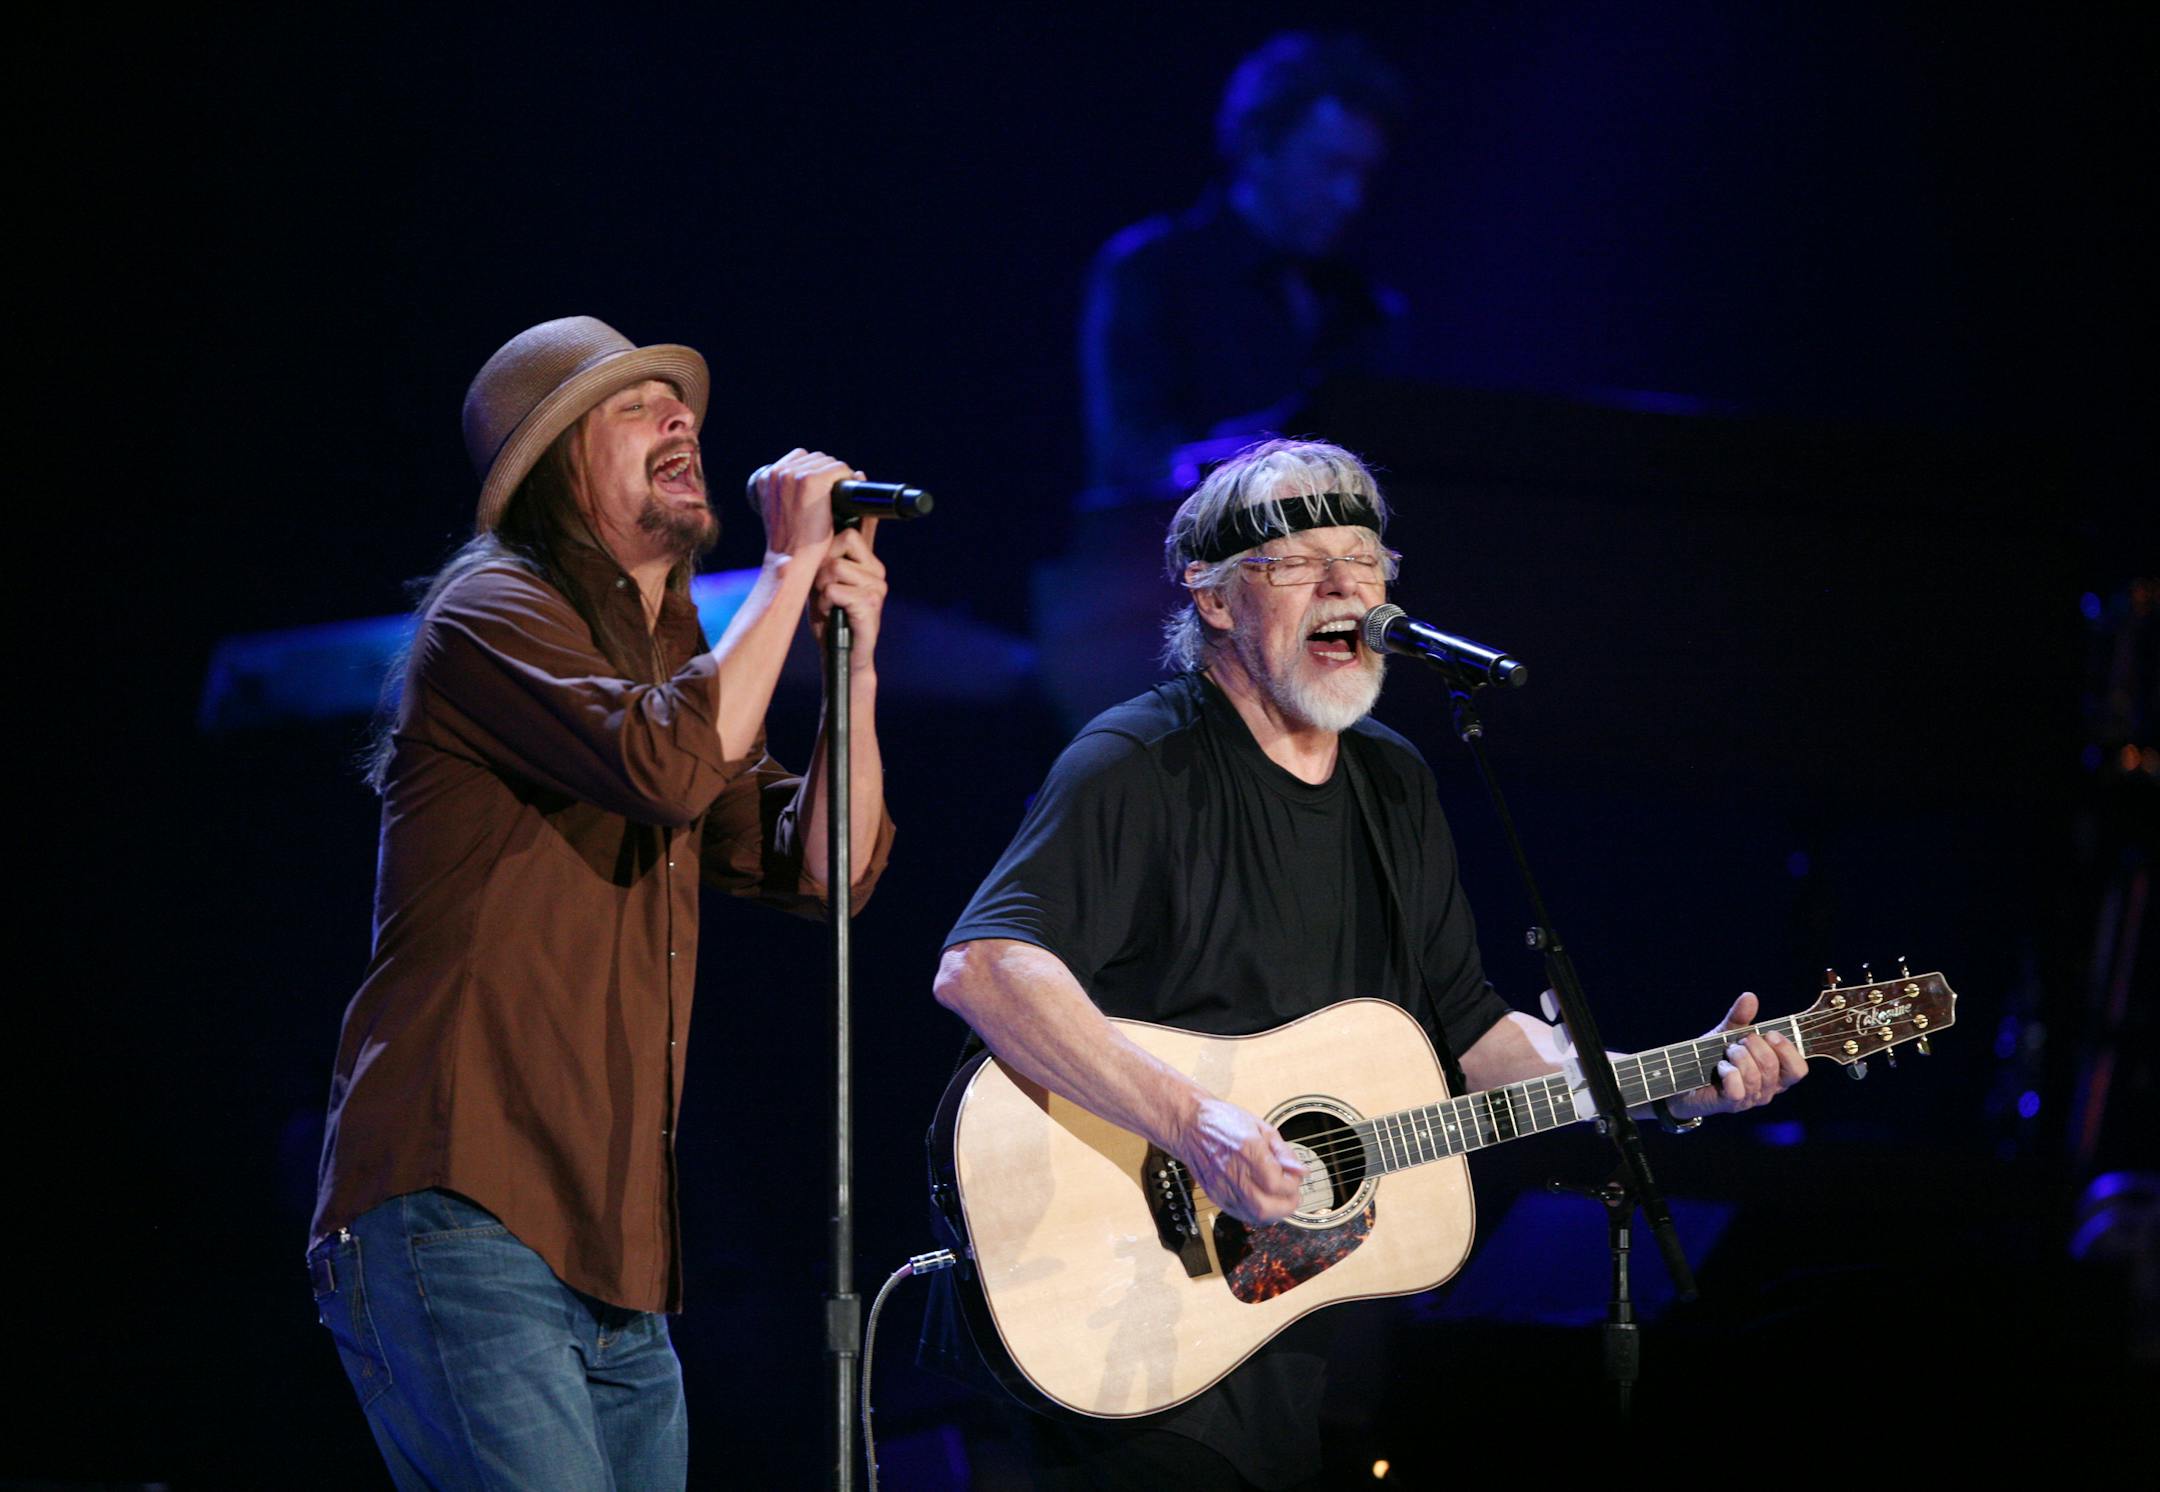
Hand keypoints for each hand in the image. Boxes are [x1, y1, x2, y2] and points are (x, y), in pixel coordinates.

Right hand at [745, 448, 849, 558]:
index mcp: (765, 477)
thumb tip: (814, 475)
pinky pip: (839, 469)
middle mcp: (777, 472)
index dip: (814, 472)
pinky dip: (847, 478)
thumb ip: (789, 492)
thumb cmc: (791, 542)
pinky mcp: (813, 480)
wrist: (792, 559)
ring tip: (842, 496)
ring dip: (837, 476)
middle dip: (827, 473)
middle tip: (836, 495)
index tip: (824, 491)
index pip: (798, 459)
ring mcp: (795, 474)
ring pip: (827, 462)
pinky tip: (848, 496)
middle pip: (814, 458)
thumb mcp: (782, 512)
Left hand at [809, 519, 886, 663]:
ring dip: (821, 590)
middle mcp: (877, 574)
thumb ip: (822, 560)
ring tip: (828, 605)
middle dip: (820, 573)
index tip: (824, 576)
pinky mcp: (870, 605)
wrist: (841, 657)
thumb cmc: (830, 620)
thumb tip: (805, 535)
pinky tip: (831, 615)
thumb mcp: (821, 584)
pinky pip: (835, 590)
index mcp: (870, 565)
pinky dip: (825, 603)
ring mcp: (877, 589)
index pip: (848, 535)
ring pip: (834, 569)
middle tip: (823, 594)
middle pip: (836, 552)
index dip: (827, 552)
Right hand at [1177, 1097, 1307, 1225]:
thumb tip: (1300, 1171)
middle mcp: (1234, 1172)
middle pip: (1265, 1207)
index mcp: (1248, 1149)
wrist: (1189, 1126)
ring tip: (1279, 1199)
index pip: (1276, 1183)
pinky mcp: (1215, 1195)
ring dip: (1274, 1212)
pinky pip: (1241, 1215)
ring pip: (1254, 1216)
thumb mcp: (1260, 1127)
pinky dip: (1257, 1214)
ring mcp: (1222, 1187)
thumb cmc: (1223, 1121)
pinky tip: (1262, 1202)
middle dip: (1287, 1205)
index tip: (1295, 1177)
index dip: (1292, 1184)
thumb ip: (1282, 1151)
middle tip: (1293, 1195)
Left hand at [1668, 992, 1807, 1120]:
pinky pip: (1738, 1090)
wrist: (1684, 1077)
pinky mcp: (1732, 1104)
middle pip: (1773, 1067)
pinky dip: (1728, 1073)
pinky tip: (1720, 1067)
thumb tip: (1750, 997)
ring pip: (1755, 1076)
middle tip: (1739, 1041)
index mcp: (1776, 1073)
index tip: (1769, 1033)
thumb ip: (1740, 1017)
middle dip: (1754, 1046)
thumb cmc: (1713, 1056)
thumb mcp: (1727, 1033)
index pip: (1798, 1069)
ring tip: (1727, 1051)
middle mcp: (1768, 1089)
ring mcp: (1751, 1099)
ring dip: (1738, 1056)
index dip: (1787, 1049)